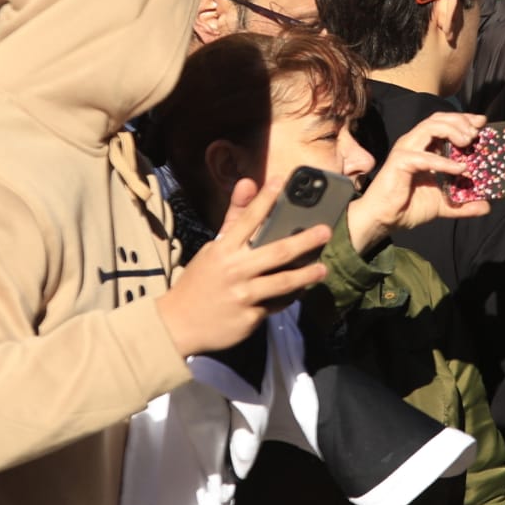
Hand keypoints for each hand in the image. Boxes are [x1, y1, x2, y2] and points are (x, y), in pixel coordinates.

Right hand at [156, 178, 331, 357]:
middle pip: (277, 252)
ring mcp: (243, 295)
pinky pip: (276, 304)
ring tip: (322, 269)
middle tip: (326, 231)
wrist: (178, 323)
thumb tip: (247, 182)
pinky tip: (300, 291)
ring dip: (306, 275)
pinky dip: (289, 297)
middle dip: (304, 240)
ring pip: (283, 282)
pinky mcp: (249, 318)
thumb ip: (235, 218)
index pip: (247, 219)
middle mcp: (234, 270)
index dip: (265, 199)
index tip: (280, 181)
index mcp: (223, 250)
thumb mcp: (213, 249)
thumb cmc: (200, 281)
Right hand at [344, 112, 490, 253]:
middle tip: (476, 132)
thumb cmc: (409, 206)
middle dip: (460, 121)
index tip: (482, 122)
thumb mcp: (444, 204)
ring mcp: (406, 150)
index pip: (444, 122)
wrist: (384, 219)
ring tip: (468, 142)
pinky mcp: (400, 162)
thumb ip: (464, 203)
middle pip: (438, 119)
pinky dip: (443, 161)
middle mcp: (414, 143)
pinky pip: (424, 157)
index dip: (463, 119)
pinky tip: (459, 169)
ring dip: (452, 130)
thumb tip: (487, 206)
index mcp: (424, 146)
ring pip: (430, 127)